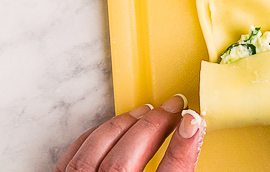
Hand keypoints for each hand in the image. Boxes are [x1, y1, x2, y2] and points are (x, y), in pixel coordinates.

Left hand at [54, 94, 204, 171]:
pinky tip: (114, 127)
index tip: (194, 122)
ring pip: (97, 152)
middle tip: (176, 107)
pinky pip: (74, 155)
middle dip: (154, 127)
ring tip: (149, 111)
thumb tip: (189, 138)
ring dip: (126, 125)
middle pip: (127, 160)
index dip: (182, 150)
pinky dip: (97, 135)